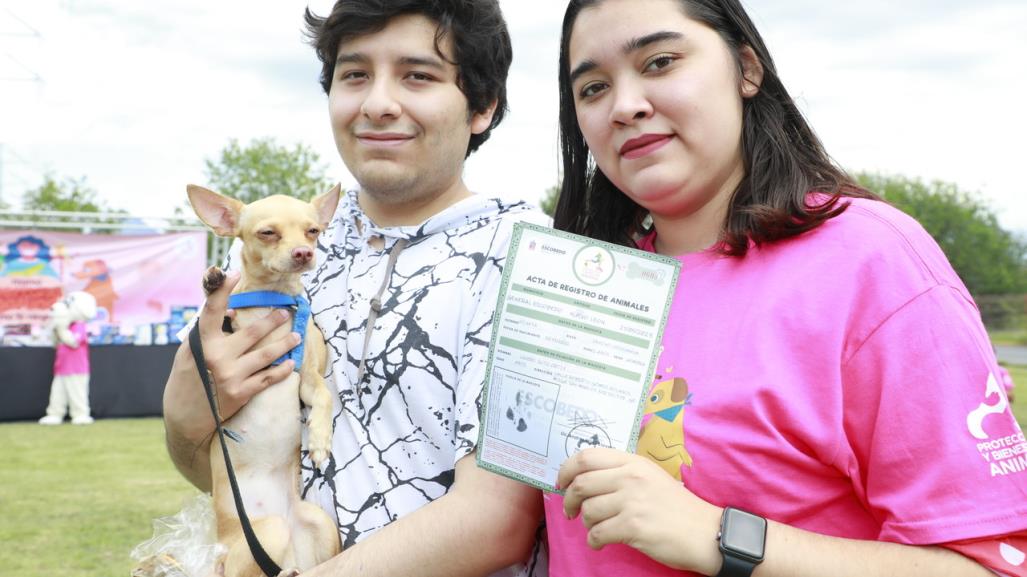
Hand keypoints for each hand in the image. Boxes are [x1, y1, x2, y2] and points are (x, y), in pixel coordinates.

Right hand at [194, 270, 299, 420]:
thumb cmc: (187, 380)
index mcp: (200, 343)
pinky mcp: (241, 393)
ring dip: (285, 343)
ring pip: (267, 354)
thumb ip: (209, 333)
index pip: (212, 311)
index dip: (222, 290)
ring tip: (296, 336)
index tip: (233, 274)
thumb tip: (234, 312)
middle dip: (272, 320)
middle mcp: (216, 357)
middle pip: (252, 332)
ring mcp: (231, 376)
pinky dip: (282, 369)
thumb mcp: (188, 352)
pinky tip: (290, 363)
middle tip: (285, 311)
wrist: (185, 418)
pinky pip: (269, 377)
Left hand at [558, 447, 722, 573]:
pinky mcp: (633, 526)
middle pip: (581, 484)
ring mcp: (631, 501)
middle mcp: (630, 477)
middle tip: (570, 511)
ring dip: (585, 523)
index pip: (586, 456)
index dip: (566, 469)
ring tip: (596, 527)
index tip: (561, 483)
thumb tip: (584, 480)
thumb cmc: (676, 506)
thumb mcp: (649, 476)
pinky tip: (600, 542)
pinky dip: (593, 541)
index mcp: (632, 462)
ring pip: (587, 511)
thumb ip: (620, 473)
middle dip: (568, 500)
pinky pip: (597, 533)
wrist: (704, 531)